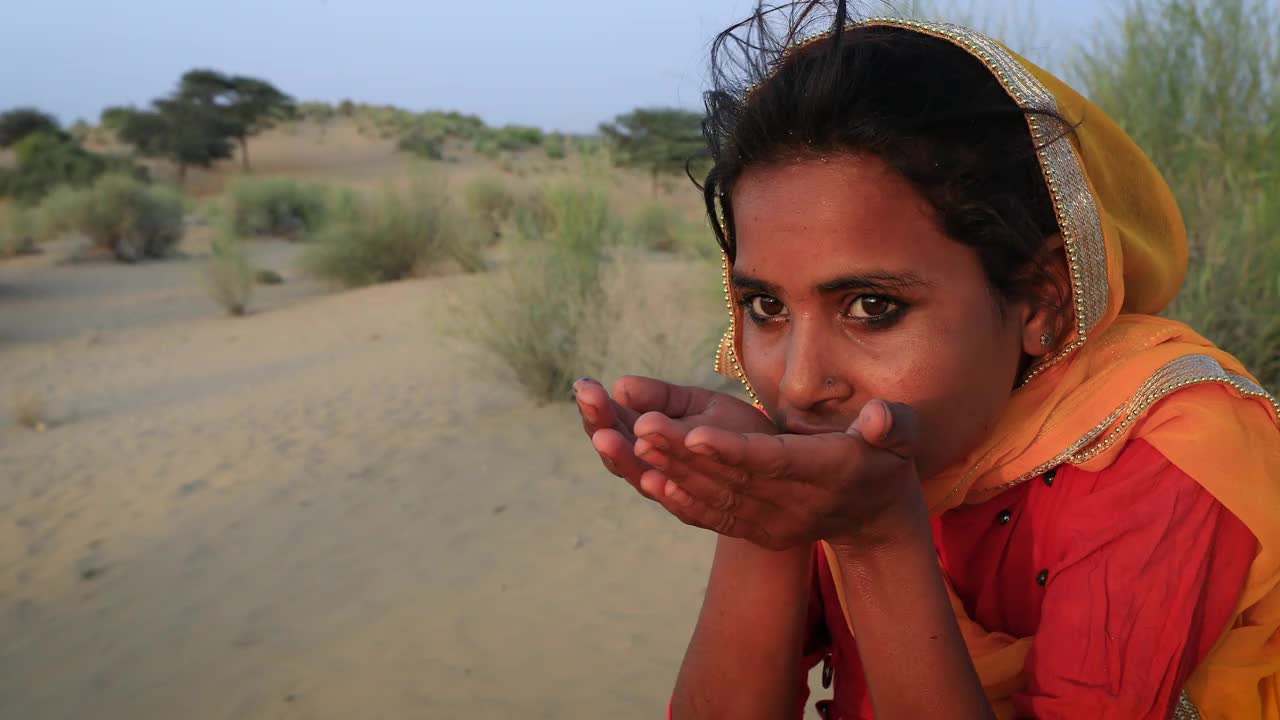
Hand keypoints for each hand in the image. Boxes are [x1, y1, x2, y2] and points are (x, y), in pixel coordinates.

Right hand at [573, 376, 775, 501]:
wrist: (778, 473)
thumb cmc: (732, 432)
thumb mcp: (696, 405)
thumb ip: (660, 397)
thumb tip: (621, 386)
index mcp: (645, 438)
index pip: (610, 422)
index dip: (596, 406)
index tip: (584, 385)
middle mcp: (650, 468)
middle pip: (616, 450)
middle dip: (601, 424)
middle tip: (590, 400)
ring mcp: (671, 492)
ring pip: (640, 478)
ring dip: (623, 458)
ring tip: (608, 436)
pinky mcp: (699, 512)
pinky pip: (680, 507)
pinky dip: (667, 496)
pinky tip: (654, 480)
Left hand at [632, 399, 924, 550]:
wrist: (875, 517)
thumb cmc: (887, 459)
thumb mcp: (901, 438)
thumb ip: (892, 425)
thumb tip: (878, 417)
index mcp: (827, 472)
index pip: (773, 461)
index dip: (733, 450)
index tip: (694, 434)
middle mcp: (795, 503)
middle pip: (732, 477)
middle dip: (684, 452)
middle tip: (641, 424)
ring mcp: (773, 522)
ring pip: (716, 495)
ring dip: (673, 470)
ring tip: (633, 440)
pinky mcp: (757, 531)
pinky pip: (714, 517)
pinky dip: (681, 500)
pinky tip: (648, 479)